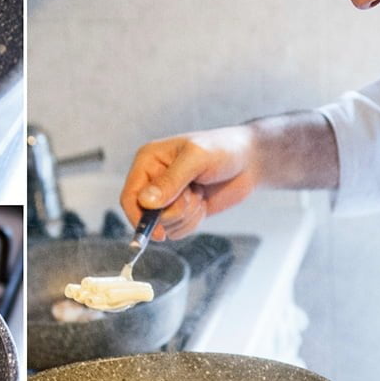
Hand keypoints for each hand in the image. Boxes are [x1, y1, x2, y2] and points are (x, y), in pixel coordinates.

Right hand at [120, 126, 257, 239]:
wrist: (250, 161)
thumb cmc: (224, 149)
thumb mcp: (196, 159)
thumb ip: (170, 181)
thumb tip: (145, 202)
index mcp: (148, 161)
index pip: (130, 196)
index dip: (140, 217)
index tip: (158, 231)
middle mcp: (153, 180)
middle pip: (147, 215)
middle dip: (174, 211)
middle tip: (194, 193)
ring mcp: (167, 198)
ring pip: (164, 225)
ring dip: (186, 215)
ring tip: (200, 193)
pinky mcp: (180, 211)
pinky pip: (178, 230)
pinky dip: (193, 222)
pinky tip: (203, 202)